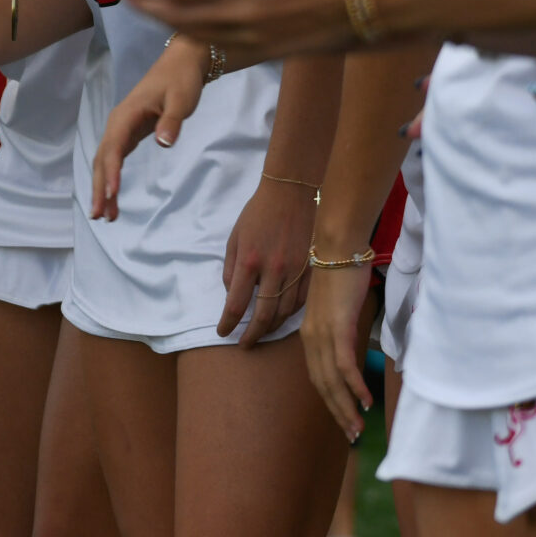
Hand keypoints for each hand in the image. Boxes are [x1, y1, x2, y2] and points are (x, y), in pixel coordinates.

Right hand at [91, 36, 208, 219]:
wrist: (181, 64)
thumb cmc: (181, 80)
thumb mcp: (181, 100)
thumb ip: (172, 122)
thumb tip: (163, 143)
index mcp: (126, 115)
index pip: (114, 147)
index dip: (112, 172)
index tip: (112, 194)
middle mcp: (117, 123)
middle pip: (103, 159)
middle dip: (100, 187)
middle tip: (99, 216)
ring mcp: (121, 129)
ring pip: (105, 162)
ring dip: (103, 187)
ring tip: (105, 216)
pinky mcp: (128, 134)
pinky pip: (114, 159)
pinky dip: (111, 178)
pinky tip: (113, 197)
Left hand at [117, 0, 419, 56]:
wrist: (396, 0)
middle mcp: (249, 10)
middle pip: (182, 14)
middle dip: (148, 6)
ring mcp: (264, 35)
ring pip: (202, 35)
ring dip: (170, 25)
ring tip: (150, 15)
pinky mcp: (281, 51)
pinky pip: (230, 51)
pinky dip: (204, 43)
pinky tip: (195, 39)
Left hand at [217, 175, 316, 344]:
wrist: (292, 192)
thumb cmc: (258, 213)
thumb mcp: (235, 238)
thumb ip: (231, 269)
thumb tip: (232, 295)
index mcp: (250, 260)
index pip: (236, 303)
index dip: (228, 323)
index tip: (223, 333)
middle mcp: (274, 270)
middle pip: (262, 316)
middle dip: (251, 335)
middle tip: (244, 344)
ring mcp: (296, 271)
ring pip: (284, 312)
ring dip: (271, 328)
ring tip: (262, 333)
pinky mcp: (312, 269)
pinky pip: (302, 301)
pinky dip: (290, 314)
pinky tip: (282, 317)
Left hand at [301, 251, 376, 438]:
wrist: (338, 246)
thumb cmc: (340, 272)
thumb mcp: (336, 306)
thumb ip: (340, 328)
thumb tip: (352, 343)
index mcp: (309, 336)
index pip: (318, 376)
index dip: (329, 400)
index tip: (342, 417)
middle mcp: (311, 339)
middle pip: (323, 385)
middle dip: (337, 412)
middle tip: (351, 435)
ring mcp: (323, 334)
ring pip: (333, 381)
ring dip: (346, 407)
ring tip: (357, 428)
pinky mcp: (338, 328)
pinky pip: (345, 365)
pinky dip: (355, 385)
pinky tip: (364, 400)